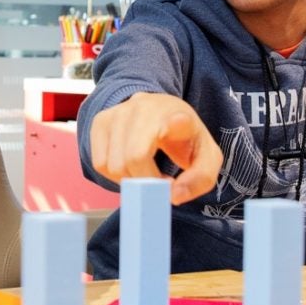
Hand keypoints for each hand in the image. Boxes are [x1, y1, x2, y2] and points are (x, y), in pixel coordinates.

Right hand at [88, 92, 222, 204]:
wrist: (163, 112)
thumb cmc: (184, 138)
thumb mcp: (206, 158)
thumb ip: (199, 179)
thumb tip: (173, 196)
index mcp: (178, 115)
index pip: (177, 118)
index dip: (176, 124)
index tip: (178, 122)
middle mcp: (145, 108)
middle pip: (135, 158)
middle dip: (146, 182)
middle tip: (159, 183)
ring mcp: (119, 112)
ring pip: (113, 165)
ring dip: (129, 180)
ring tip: (145, 173)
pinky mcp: (101, 121)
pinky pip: (100, 162)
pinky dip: (113, 175)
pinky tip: (129, 168)